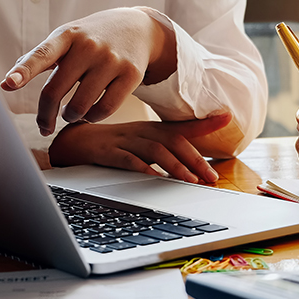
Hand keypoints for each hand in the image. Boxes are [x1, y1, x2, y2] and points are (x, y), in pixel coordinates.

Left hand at [0, 8, 176, 135]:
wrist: (138, 28)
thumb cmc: (92, 37)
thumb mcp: (67, 38)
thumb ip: (40, 57)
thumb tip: (8, 82)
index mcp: (66, 35)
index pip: (41, 55)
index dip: (23, 71)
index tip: (8, 84)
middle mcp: (88, 45)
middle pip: (55, 91)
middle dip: (45, 115)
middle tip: (44, 125)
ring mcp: (111, 60)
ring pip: (79, 106)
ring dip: (70, 117)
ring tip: (70, 113)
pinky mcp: (131, 74)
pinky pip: (105, 109)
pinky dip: (93, 118)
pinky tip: (90, 113)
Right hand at [48, 114, 231, 183]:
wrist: (72, 144)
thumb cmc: (111, 146)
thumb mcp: (140, 145)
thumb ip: (164, 151)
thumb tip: (192, 168)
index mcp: (150, 130)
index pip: (181, 126)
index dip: (204, 122)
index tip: (227, 117)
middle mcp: (140, 132)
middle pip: (173, 140)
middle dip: (195, 159)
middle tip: (211, 177)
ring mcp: (123, 141)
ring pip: (155, 150)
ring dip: (175, 166)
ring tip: (190, 180)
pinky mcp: (106, 152)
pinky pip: (127, 159)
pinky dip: (143, 168)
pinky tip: (155, 177)